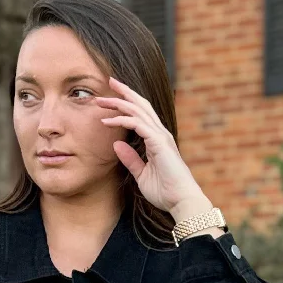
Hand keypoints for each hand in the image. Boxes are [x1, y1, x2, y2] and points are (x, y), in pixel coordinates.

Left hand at [97, 76, 211, 214]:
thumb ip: (131, 159)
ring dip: (119, 102)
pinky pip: (137, 124)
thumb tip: (116, 145)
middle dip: (124, 92)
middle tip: (109, 81)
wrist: (181, 201)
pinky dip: (122, 120)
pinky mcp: (159, 143)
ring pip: (138, 110)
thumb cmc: (165, 192)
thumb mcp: (142, 174)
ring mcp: (161, 137)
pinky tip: (107, 121)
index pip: (142, 114)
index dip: (127, 103)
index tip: (111, 97)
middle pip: (141, 105)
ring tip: (101, 99)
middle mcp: (160, 134)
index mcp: (157, 140)